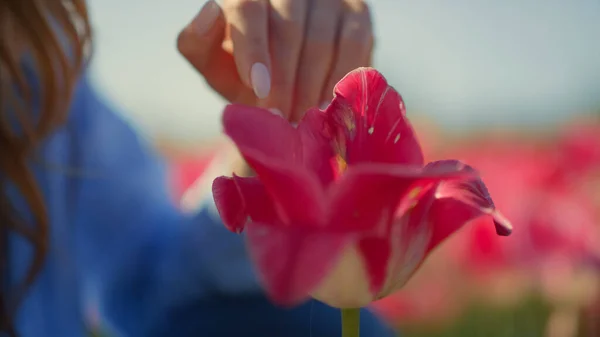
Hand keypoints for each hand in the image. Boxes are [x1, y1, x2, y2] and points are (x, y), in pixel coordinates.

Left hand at [177, 0, 372, 121]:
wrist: (281, 77)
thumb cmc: (240, 67)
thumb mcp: (210, 59)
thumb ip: (198, 40)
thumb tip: (211, 11)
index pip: (249, 6)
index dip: (254, 47)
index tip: (259, 89)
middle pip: (289, 28)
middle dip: (284, 80)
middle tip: (280, 118)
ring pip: (321, 41)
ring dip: (310, 88)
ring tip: (300, 120)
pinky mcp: (357, 13)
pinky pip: (353, 47)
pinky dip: (338, 82)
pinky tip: (325, 107)